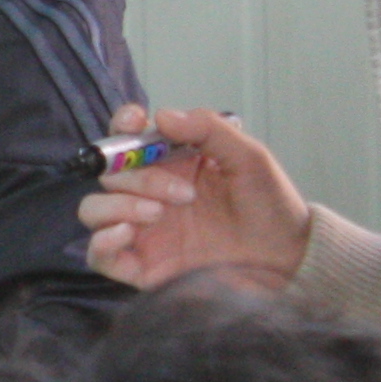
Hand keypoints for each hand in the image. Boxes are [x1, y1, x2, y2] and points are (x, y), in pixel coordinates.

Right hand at [77, 104, 312, 290]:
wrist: (286, 259)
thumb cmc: (271, 207)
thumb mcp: (249, 158)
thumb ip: (209, 130)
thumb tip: (162, 115)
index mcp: (171, 163)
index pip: (127, 138)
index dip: (121, 125)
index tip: (133, 121)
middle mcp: (150, 194)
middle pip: (110, 173)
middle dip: (139, 177)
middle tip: (184, 193)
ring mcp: (143, 231)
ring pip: (94, 209)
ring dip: (117, 205)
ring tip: (157, 213)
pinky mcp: (142, 266)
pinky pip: (99, 255)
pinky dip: (102, 242)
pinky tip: (128, 234)